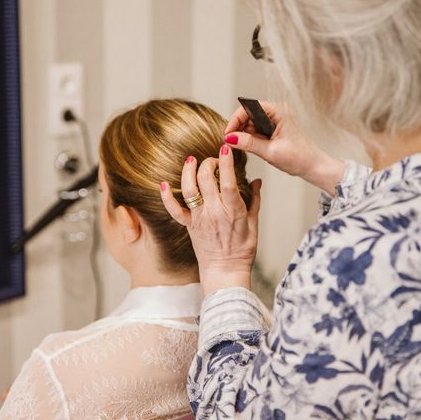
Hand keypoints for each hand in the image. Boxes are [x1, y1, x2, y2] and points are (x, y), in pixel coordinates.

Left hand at [160, 146, 261, 295]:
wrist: (225, 272)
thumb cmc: (242, 250)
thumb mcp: (254, 223)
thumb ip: (254, 200)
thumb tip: (257, 181)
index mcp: (233, 211)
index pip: (228, 182)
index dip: (225, 163)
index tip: (225, 149)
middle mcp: (214, 212)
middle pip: (206, 180)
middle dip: (208, 163)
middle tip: (213, 159)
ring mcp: (199, 219)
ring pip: (189, 190)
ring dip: (188, 172)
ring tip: (191, 160)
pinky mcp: (188, 226)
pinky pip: (174, 210)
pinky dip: (166, 197)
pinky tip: (163, 184)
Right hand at [224, 100, 343, 195]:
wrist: (314, 166)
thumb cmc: (299, 158)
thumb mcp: (270, 152)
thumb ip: (248, 143)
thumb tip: (229, 138)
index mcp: (278, 111)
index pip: (249, 107)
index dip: (235, 120)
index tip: (228, 134)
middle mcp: (277, 112)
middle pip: (248, 114)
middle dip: (239, 128)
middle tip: (233, 143)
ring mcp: (276, 120)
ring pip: (251, 123)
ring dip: (245, 135)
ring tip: (246, 148)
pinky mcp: (275, 128)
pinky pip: (257, 130)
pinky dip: (252, 138)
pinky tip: (255, 148)